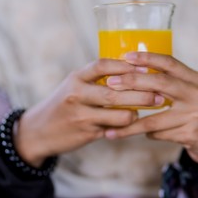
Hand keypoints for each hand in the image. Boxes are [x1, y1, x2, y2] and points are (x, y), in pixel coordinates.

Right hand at [14, 58, 163, 166]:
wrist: (38, 131)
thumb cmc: (63, 105)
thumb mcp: (74, 87)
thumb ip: (96, 81)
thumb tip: (132, 72)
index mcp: (76, 78)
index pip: (102, 65)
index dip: (125, 65)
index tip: (146, 67)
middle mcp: (77, 94)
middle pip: (115, 91)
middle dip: (141, 93)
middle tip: (159, 94)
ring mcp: (80, 114)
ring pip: (118, 113)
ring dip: (135, 112)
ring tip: (145, 110)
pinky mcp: (85, 132)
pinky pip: (113, 129)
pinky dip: (125, 126)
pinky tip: (132, 124)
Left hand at [105, 52, 197, 165]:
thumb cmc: (195, 109)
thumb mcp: (189, 90)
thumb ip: (168, 81)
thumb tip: (132, 70)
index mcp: (194, 79)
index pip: (169, 62)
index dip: (147, 58)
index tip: (126, 56)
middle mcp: (196, 94)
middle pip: (160, 83)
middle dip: (133, 82)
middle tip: (111, 83)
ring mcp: (194, 115)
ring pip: (154, 119)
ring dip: (130, 124)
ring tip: (110, 126)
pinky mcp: (190, 134)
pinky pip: (158, 134)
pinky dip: (145, 133)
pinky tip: (136, 132)